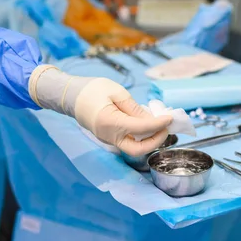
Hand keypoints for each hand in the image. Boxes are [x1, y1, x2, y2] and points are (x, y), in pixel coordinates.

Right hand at [29, 66, 171, 155]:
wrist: (70, 96)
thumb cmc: (92, 90)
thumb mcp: (116, 92)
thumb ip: (135, 108)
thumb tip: (152, 120)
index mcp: (110, 122)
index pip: (141, 128)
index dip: (159, 124)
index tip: (170, 118)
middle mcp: (109, 136)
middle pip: (138, 150)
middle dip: (156, 141)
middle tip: (165, 127)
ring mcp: (108, 139)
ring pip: (133, 147)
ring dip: (149, 139)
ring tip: (158, 124)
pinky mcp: (109, 138)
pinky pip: (128, 141)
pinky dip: (140, 135)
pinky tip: (146, 123)